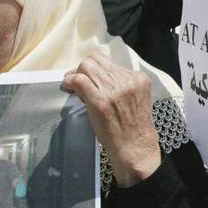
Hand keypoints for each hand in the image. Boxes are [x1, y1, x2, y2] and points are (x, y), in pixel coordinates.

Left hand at [61, 53, 160, 187]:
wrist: (135, 148)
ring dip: (75, 74)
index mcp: (139, 78)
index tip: (91, 79)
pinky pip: (79, 80)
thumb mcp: (135, 99)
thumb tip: (97, 78)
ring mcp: (113, 89)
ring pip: (86, 66)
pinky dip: (69, 82)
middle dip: (84, 69)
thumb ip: (122, 85)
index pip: (110, 61)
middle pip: (96, 60)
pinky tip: (67, 89)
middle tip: (78, 81)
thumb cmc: (134, 128)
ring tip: (72, 86)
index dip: (97, 69)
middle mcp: (127, 80)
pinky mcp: (99, 100)